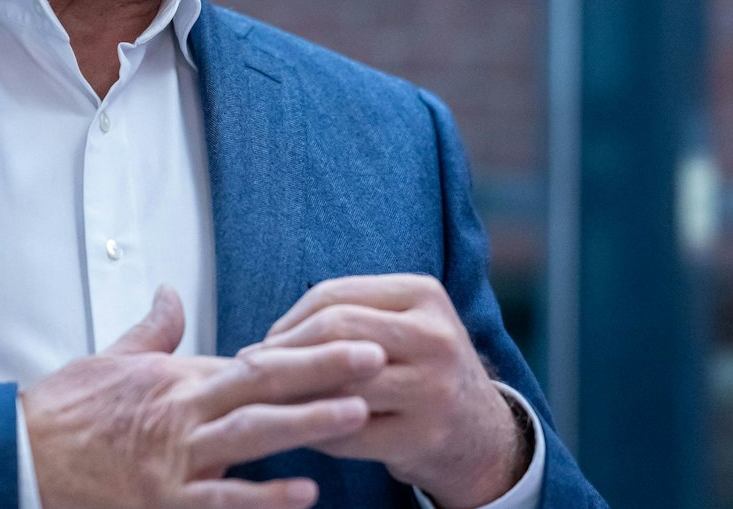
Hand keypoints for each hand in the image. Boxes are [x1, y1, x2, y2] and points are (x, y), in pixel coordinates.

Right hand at [21, 285, 388, 508]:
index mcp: (172, 379)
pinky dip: (264, 498)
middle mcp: (179, 415)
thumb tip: (171, 293)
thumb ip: (153, 331)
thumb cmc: (61, 414)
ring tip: (357, 413)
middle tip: (374, 355)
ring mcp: (173, 462)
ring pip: (253, 437)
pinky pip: (222, 501)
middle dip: (323, 370)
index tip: (347, 337)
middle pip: (264, 386)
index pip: (251, 360)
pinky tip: (304, 493)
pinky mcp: (162, 504)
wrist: (17, 459)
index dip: (303, 350)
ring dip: (307, 424)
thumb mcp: (107, 360)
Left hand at [254, 275, 529, 508]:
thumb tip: (267, 340)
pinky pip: (348, 433)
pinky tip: (302, 429)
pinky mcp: (423, 438)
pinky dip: (316, 431)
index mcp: (424, 294)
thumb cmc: (421, 370)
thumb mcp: (402, 325)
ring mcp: (432, 389)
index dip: (289, 320)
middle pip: (335, 332)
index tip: (264, 341)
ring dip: (293, 394)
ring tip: (266, 400)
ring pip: (339, 384)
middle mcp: (434, 337)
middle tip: (252, 371)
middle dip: (284, 353)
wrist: (480, 434)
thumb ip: (347, 318)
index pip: (334, 296)